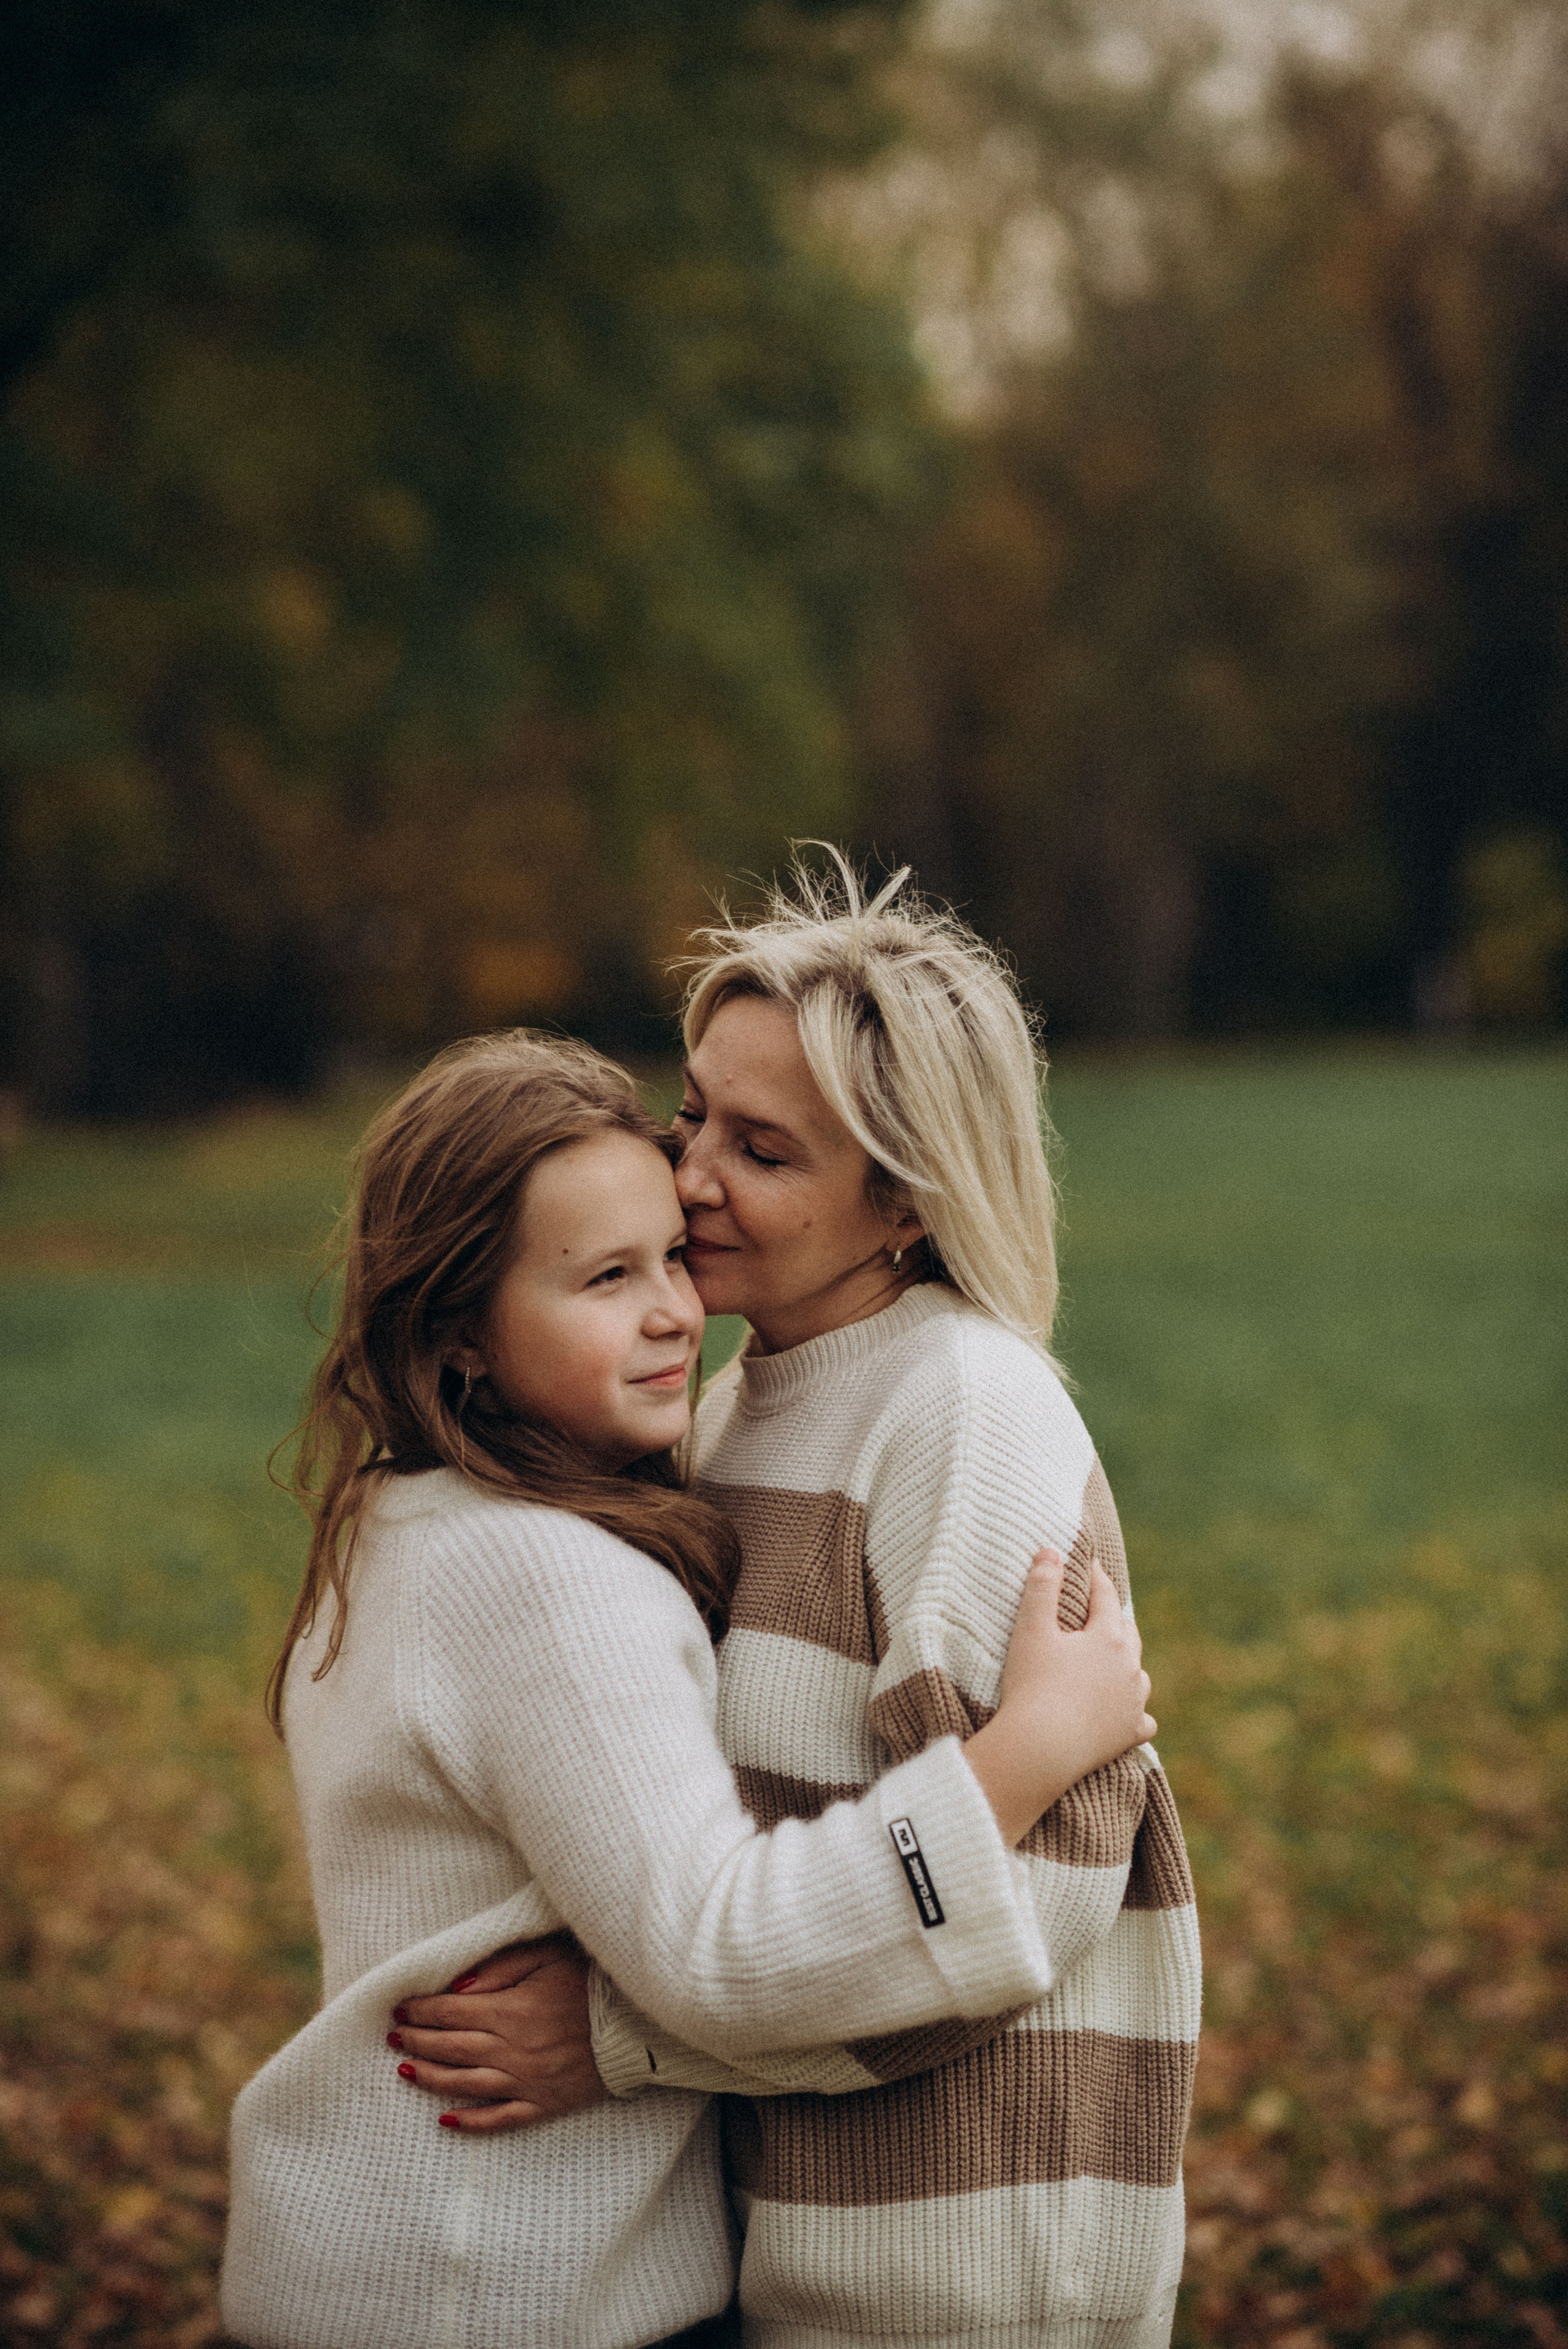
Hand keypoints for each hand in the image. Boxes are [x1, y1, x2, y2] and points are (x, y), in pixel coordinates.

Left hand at [386, 1933, 605, 2134]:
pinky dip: (471, 2122)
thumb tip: (456, 1987)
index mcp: (510, 2010)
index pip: (450, 2011)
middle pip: (451, 2047)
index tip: (399, 2008)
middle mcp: (511, 2049)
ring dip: (431, 2078)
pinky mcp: (543, 2104)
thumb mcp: (547, 1956)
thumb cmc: (590, 1982)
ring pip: (465, 2084)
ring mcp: (526, 2081)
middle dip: (417, 2041)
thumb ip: (499, 1968)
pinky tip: (446, 2122)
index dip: (421, 2010)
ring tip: (405, 2072)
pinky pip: (500, 2118)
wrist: (636, 2024)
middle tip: (394, 2037)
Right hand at [1001, 1550, 1155, 1756]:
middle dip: (1115, 1619)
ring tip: (1115, 1662)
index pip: (1106, 1597)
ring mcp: (1134, 1702)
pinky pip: (1143, 1720)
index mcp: (1109, 1637)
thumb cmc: (1032, 1685)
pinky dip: (1136, 1712)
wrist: (1041, 1748)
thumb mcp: (1031, 1629)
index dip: (1096, 1578)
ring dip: (1128, 1665)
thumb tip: (1051, 1551)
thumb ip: (1041, 1587)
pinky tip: (1129, 1713)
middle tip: (1102, 1610)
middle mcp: (1130, 1667)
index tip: (1089, 1564)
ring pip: (1139, 1675)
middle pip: (1128, 1633)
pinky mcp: (1129, 1733)